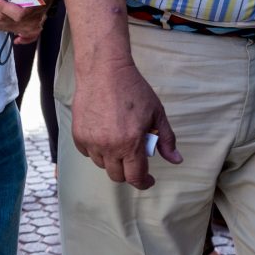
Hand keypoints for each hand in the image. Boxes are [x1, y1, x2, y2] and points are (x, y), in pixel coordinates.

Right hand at [72, 61, 182, 188]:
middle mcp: (109, 146)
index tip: (148, 180)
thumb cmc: (132, 90)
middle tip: (134, 160)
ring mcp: (91, 141)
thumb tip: (176, 160)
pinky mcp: (78, 135)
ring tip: (118, 143)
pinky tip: (103, 137)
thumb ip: (166, 139)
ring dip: (111, 160)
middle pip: (117, 175)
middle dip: (128, 172)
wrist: (103, 72)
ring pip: (101, 164)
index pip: (135, 177)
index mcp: (130, 143)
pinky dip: (96, 150)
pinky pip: (87, 153)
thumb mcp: (156, 113)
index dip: (143, 183)